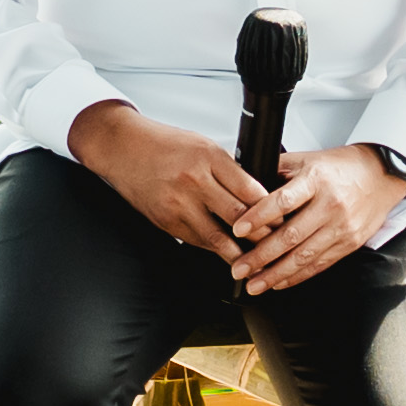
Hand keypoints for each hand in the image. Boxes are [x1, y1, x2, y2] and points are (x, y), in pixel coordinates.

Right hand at [68, 101, 264, 255]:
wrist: (122, 147)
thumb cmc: (164, 144)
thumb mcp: (202, 145)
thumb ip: (227, 170)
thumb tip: (256, 195)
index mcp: (209, 157)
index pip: (250, 190)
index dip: (272, 209)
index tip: (284, 219)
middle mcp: (194, 180)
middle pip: (239, 216)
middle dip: (262, 235)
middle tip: (277, 244)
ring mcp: (178, 204)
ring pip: (218, 237)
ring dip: (240, 252)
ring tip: (257, 260)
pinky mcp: (165, 221)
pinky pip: (197, 241)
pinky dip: (215, 249)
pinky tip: (227, 254)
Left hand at [227, 145, 405, 293]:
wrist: (381, 176)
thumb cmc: (339, 168)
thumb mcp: (308, 159)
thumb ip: (277, 170)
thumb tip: (245, 183)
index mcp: (316, 180)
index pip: (284, 200)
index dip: (259, 216)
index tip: (238, 228)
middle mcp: (330, 205)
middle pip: (291, 236)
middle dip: (261, 256)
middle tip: (239, 268)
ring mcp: (341, 227)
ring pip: (304, 256)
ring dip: (276, 274)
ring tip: (254, 284)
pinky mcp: (349, 244)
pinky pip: (319, 264)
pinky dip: (297, 276)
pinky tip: (279, 283)